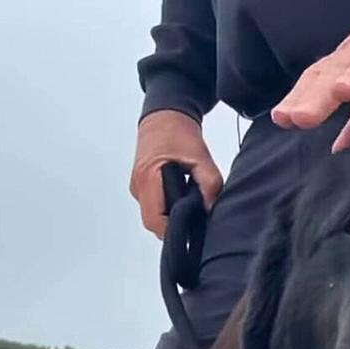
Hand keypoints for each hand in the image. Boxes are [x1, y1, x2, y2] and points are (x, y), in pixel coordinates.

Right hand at [130, 110, 222, 238]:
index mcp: (148, 177)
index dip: (173, 230)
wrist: (165, 117)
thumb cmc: (179, 134)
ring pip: (152, 217)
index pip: (155, 220)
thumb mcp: (201, 157)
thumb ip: (209, 184)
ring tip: (189, 206)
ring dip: (170, 218)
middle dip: (173, 226)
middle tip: (194, 218)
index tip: (191, 229)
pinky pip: (152, 207)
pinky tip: (181, 200)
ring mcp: (138, 188)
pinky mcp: (142, 187)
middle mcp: (138, 185)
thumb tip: (211, 208)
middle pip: (153, 223)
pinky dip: (166, 209)